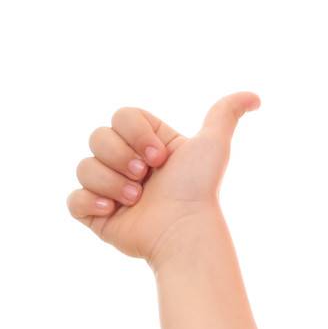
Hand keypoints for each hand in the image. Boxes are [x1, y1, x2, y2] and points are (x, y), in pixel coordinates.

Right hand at [66, 92, 260, 265]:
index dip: (135, 135)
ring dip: (111, 182)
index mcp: (146, 143)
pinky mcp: (97, 214)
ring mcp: (109, 188)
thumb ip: (226, 114)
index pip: (119, 117)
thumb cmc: (199, 189)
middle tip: (146, 178)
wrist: (184, 231)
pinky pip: (73, 199)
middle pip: (97, 138)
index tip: (160, 158)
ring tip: (137, 199)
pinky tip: (114, 210)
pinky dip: (90, 202)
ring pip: (85, 167)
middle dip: (122, 158)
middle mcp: (126, 163)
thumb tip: (254, 97)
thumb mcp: (213, 145)